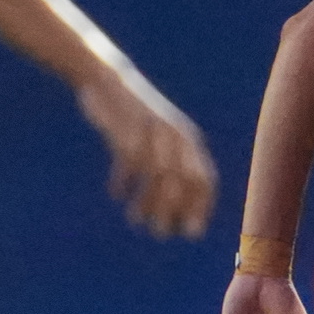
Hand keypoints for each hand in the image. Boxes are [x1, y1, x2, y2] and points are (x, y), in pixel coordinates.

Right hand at [81, 67, 219, 239]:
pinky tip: (116, 194)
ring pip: (156, 176)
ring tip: (136, 220)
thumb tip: (174, 208)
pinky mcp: (126, 130)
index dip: (200, 207)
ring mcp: (151, 132)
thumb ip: (169, 166)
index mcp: (188, 140)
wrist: (108, 80)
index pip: (204, 180)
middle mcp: (174, 136)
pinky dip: (123, 183)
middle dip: (173, 211)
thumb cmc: (135, 117)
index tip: (191, 231)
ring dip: (148, 203)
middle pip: (182, 182)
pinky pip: (128, 163)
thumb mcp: (158, 137)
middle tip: (162, 234)